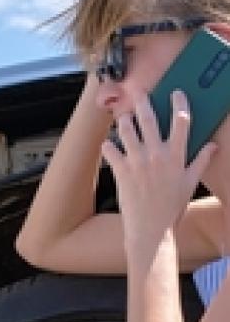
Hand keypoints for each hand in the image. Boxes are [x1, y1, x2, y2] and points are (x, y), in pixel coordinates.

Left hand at [100, 89, 215, 254]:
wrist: (151, 228)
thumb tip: (213, 146)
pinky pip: (111, 151)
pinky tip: (108, 144)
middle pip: (150, 120)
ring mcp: (137, 162)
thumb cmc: (172, 207)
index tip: (176, 93)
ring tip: (123, 117)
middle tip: (139, 93)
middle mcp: (157, 155)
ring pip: (128, 131)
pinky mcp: (121, 171)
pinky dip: (108, 145)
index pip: (181, 122)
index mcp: (176, 156)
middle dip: (144, 103)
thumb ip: (201, 161)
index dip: (179, 104)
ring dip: (124, 121)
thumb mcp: (191, 183)